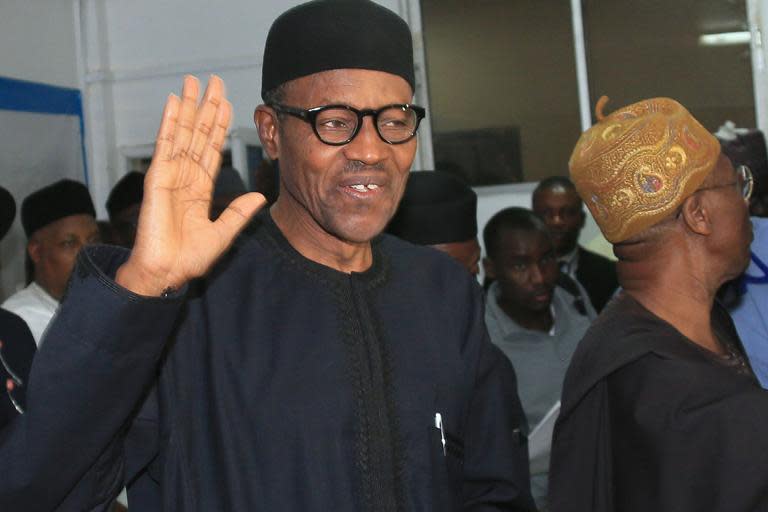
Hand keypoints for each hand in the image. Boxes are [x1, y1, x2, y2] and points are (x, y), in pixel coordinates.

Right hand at [116, 75, 265, 295]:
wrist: (166, 272)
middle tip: (212, 81)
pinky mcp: (157, 178)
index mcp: (200, 189)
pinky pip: (165, 145)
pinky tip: (174, 102)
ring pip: (182, 133)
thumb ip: (239, 213)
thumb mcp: (224, 233)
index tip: (225, 104)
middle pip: (198, 135)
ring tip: (193, 82)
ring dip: (188, 107)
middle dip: (206, 108)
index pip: (212, 150)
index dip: (218, 127)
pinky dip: (170, 122)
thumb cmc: (189, 259)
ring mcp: (170, 175)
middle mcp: (185, 177)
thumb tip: (259, 197)